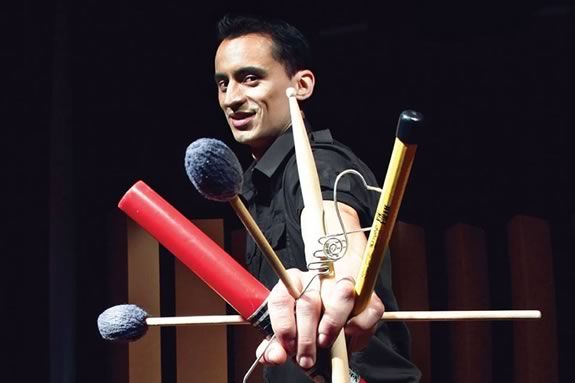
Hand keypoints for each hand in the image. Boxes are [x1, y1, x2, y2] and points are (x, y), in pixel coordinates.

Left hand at [256, 268, 384, 368]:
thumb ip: (277, 344)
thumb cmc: (306, 317)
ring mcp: (343, 282)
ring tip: (325, 343)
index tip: (288, 346)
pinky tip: (348, 335)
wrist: (333, 299)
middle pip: (309, 302)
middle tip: (305, 359)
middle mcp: (316, 278)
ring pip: (342, 296)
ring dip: (332, 325)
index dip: (283, 325)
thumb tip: (274, 357)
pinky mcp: (366, 293)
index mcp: (292, 283)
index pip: (282, 298)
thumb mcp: (287, 329)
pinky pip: (368, 308)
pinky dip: (359, 325)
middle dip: (306, 337)